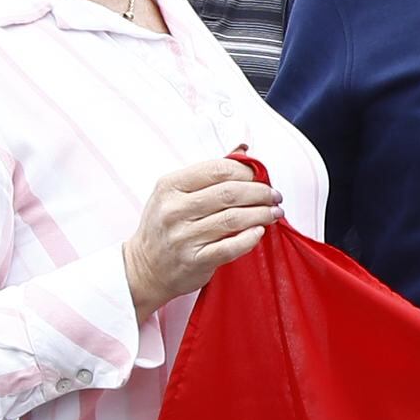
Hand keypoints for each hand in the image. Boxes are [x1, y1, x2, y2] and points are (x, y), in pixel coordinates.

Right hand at [125, 157, 284, 313]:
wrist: (145, 268)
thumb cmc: (165, 226)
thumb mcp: (174, 193)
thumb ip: (206, 174)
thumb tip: (242, 150)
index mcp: (170, 186)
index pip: (217, 170)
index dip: (246, 171)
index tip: (260, 176)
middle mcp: (174, 210)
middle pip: (229, 193)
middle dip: (259, 192)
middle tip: (274, 196)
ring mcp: (184, 237)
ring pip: (233, 219)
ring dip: (261, 214)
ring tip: (274, 213)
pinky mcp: (195, 261)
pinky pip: (230, 247)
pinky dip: (250, 238)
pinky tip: (259, 232)